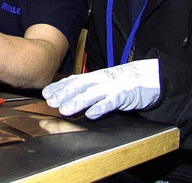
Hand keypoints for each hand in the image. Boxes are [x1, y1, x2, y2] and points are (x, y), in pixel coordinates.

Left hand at [42, 59, 160, 118]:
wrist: (146, 77)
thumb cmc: (120, 82)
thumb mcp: (100, 83)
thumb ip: (84, 89)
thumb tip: (63, 97)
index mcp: (92, 77)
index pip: (72, 81)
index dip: (58, 87)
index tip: (45, 94)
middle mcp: (98, 80)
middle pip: (78, 86)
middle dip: (63, 94)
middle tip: (50, 102)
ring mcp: (110, 87)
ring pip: (91, 94)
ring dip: (77, 102)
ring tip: (64, 110)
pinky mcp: (122, 96)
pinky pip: (110, 102)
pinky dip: (100, 108)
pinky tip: (91, 114)